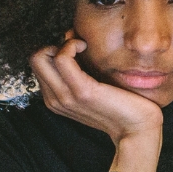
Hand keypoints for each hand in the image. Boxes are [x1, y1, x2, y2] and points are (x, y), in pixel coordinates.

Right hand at [30, 36, 164, 171]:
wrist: (137, 128)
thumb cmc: (120, 105)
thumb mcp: (92, 88)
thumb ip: (77, 74)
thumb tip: (69, 43)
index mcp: (56, 99)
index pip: (39, 65)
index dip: (54, 51)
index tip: (75, 50)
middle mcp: (55, 99)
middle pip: (35, 59)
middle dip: (54, 45)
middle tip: (77, 47)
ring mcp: (66, 97)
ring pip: (41, 57)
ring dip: (63, 44)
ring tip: (82, 46)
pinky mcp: (82, 91)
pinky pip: (61, 58)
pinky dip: (71, 46)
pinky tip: (85, 46)